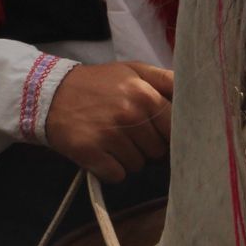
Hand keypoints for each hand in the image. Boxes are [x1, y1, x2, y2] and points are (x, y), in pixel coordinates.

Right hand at [44, 62, 174, 182]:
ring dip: (127, 159)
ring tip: (111, 141)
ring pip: (138, 165)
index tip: (156, 132)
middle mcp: (130, 114)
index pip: (176, 129)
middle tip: (127, 134)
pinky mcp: (91, 152)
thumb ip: (165, 79)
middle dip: (146, 147)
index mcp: (145, 94)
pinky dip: (110, 169)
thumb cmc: (97, 84)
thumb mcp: (132, 70)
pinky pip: (117, 175)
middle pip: (158, 151)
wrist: (49, 93)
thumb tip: (195, 94)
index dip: (167, 135)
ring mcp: (110, 135)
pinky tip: (100, 153)